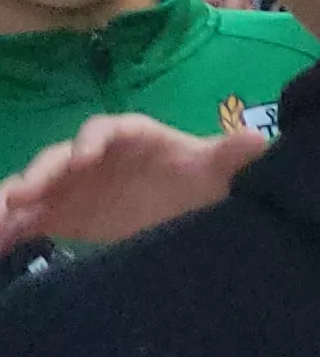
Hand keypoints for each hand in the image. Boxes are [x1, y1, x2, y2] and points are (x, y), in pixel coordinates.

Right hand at [0, 114, 265, 250]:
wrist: (188, 208)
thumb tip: (258, 142)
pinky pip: (27, 217)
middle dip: (41, 172)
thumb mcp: (220, 170)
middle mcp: (94, 156)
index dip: (94, 140)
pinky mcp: (59, 214)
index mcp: (131, 137)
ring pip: (34, 186)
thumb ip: (232, 156)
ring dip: (13, 198)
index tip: (84, 158)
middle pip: (61, 157)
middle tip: (20, 194)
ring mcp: (72, 185)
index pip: (108, 129)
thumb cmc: (203, 181)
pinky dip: (9, 226)